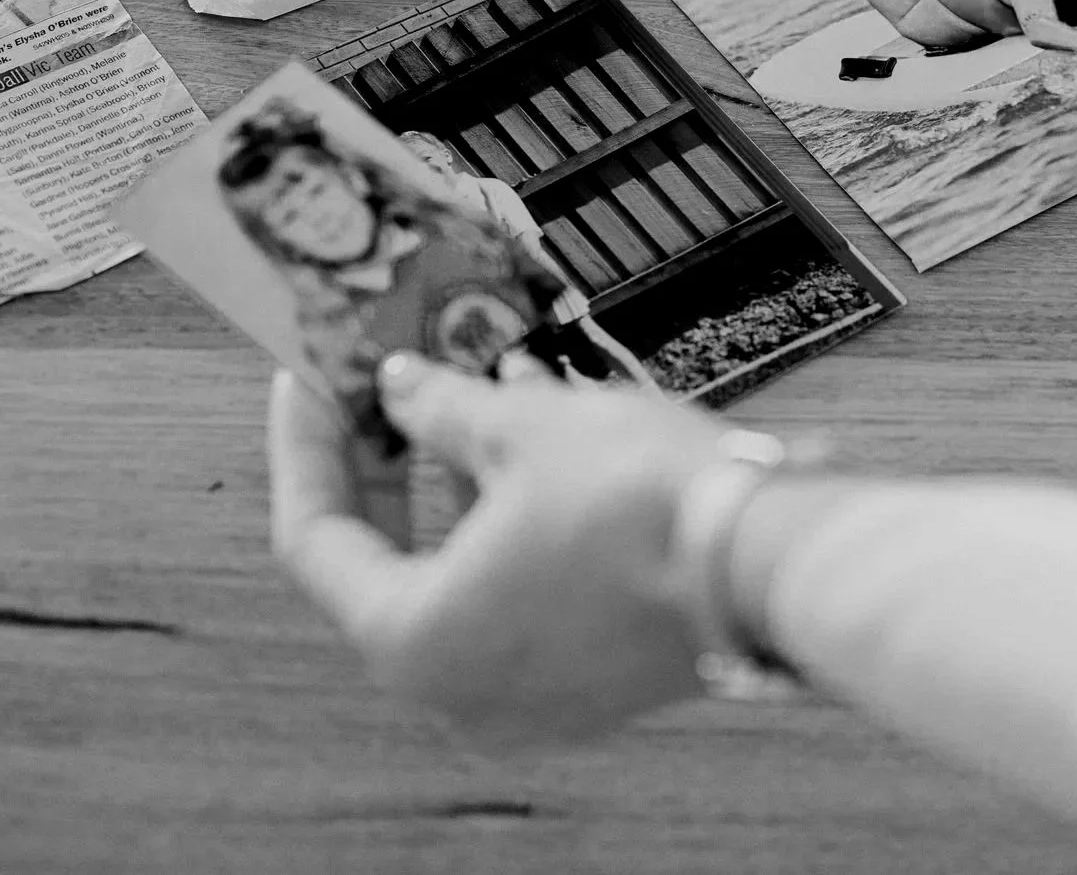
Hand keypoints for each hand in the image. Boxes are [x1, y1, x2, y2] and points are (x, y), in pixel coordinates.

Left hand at [265, 353, 729, 746]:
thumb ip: (440, 409)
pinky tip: (549, 437)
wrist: (767, 561)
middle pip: (390, 559)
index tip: (310, 380)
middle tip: (380, 387)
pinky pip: (526, 593)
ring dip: (468, 479)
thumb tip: (398, 386)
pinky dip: (521, 521)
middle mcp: (459, 690)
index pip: (316, 538)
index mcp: (412, 640)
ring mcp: (530, 697)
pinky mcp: (594, 682)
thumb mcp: (521, 429)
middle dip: (390, 463)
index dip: (309, 445)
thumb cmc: (634, 503)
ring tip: (485, 385)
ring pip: (468, 571)